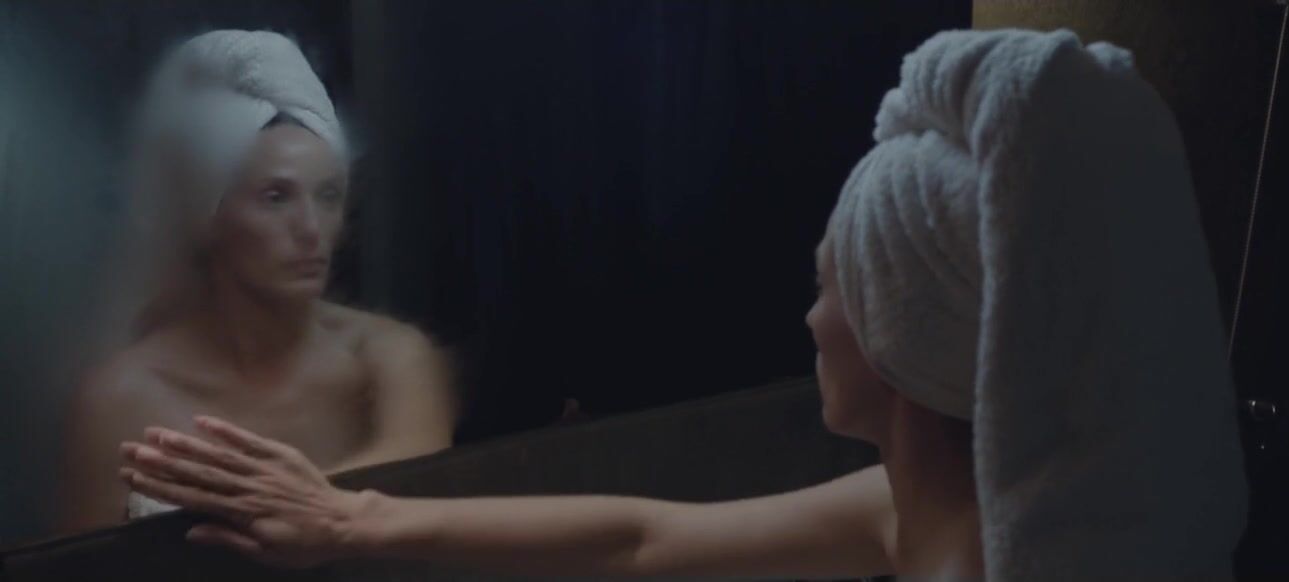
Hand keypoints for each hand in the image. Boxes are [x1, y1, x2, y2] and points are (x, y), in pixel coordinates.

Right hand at [120, 416, 378, 567]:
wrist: (346, 523)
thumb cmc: (305, 545)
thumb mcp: (266, 554)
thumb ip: (228, 539)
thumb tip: (191, 531)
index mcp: (241, 512)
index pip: (191, 497)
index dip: (159, 487)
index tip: (132, 476)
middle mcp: (248, 486)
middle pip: (197, 472)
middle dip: (161, 460)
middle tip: (130, 449)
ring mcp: (264, 467)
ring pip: (218, 453)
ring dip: (185, 443)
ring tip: (156, 433)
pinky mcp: (281, 454)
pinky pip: (250, 440)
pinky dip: (226, 430)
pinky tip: (202, 420)